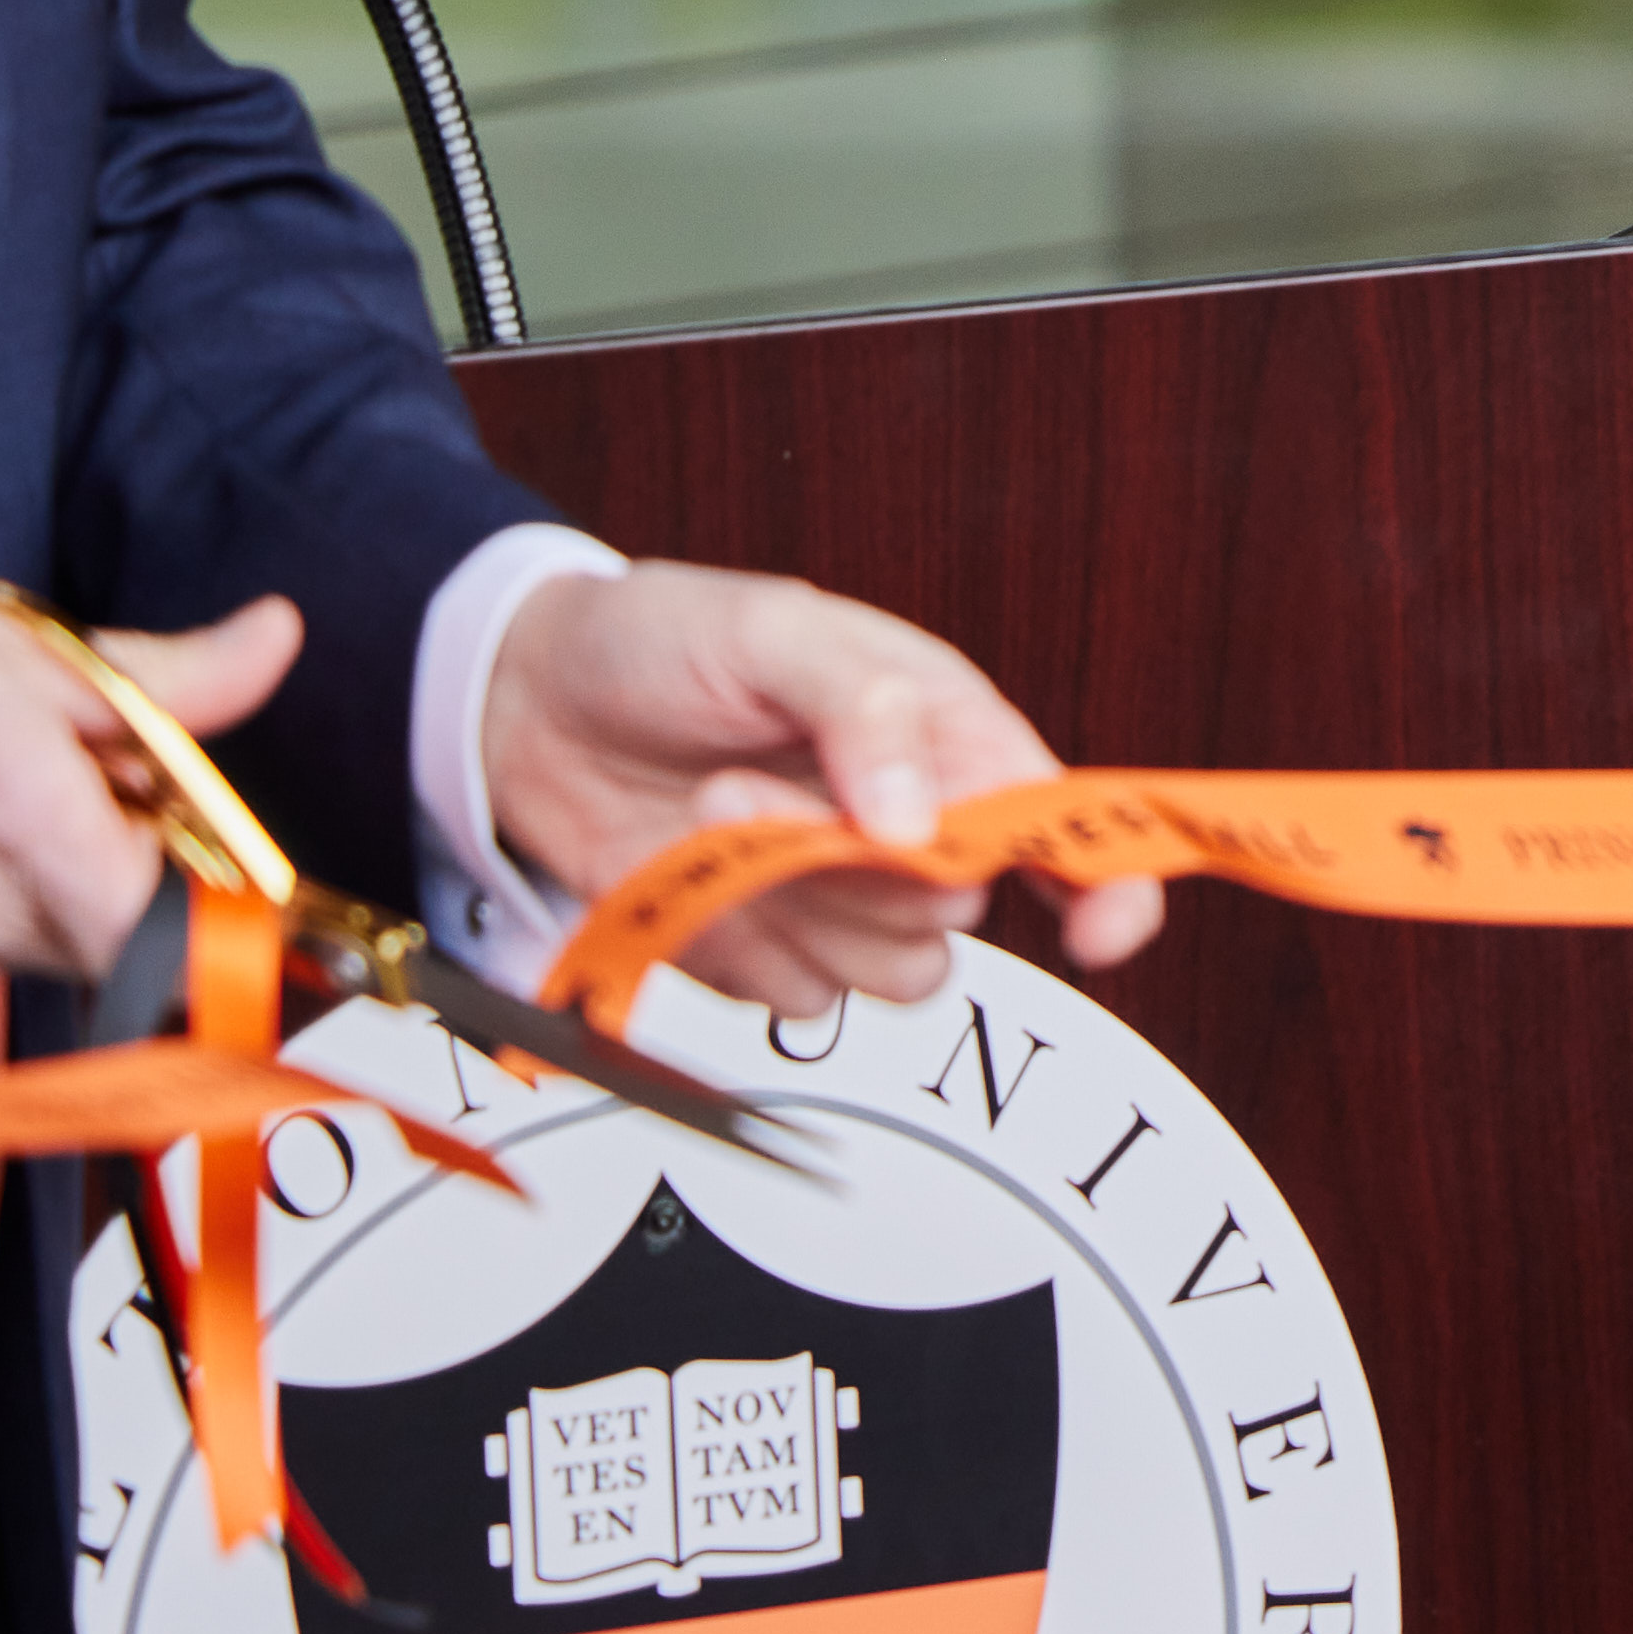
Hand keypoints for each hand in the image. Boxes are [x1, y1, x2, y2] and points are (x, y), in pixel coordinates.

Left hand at [478, 562, 1155, 1007]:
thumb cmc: (662, 639)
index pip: (1063, 823)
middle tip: (749, 791)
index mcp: (949, 734)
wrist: (527, 702)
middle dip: (852, 868)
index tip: (1100, 927)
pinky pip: (799, 1002)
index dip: (1106, 881)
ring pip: (893, 972)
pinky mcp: (770, 951)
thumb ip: (864, 711)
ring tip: (712, 815)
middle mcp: (911, 824)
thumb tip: (923, 819)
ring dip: (793, 907)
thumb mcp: (774, 631)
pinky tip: (693, 875)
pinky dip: (741, 953)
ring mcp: (840, 896)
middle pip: (958, 911)